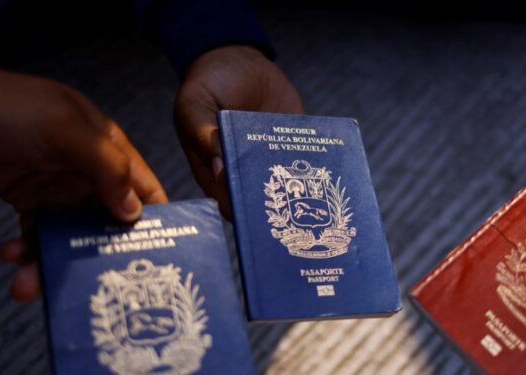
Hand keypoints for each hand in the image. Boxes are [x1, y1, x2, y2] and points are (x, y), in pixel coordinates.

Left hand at [0, 51, 167, 301]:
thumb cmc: (2, 106)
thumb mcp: (63, 130)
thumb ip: (106, 166)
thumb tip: (135, 210)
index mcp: (106, 145)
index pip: (143, 186)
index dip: (154, 220)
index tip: (157, 257)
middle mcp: (86, 168)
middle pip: (107, 220)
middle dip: (99, 253)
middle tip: (91, 286)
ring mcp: (55, 184)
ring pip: (71, 234)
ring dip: (55, 261)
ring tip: (28, 283)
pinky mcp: (25, 197)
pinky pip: (37, 234)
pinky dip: (28, 251)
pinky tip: (11, 256)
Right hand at [174, 45, 303, 216]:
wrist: (238, 61)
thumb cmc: (208, 85)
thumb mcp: (195, 105)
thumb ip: (203, 135)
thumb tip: (220, 168)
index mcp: (215, 171)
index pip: (229, 202)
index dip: (241, 210)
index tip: (257, 212)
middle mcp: (244, 171)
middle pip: (262, 198)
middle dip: (276, 205)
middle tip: (291, 209)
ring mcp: (270, 158)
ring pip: (288, 183)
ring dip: (301, 188)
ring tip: (315, 193)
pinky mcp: (291, 143)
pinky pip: (306, 157)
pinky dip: (317, 161)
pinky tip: (330, 166)